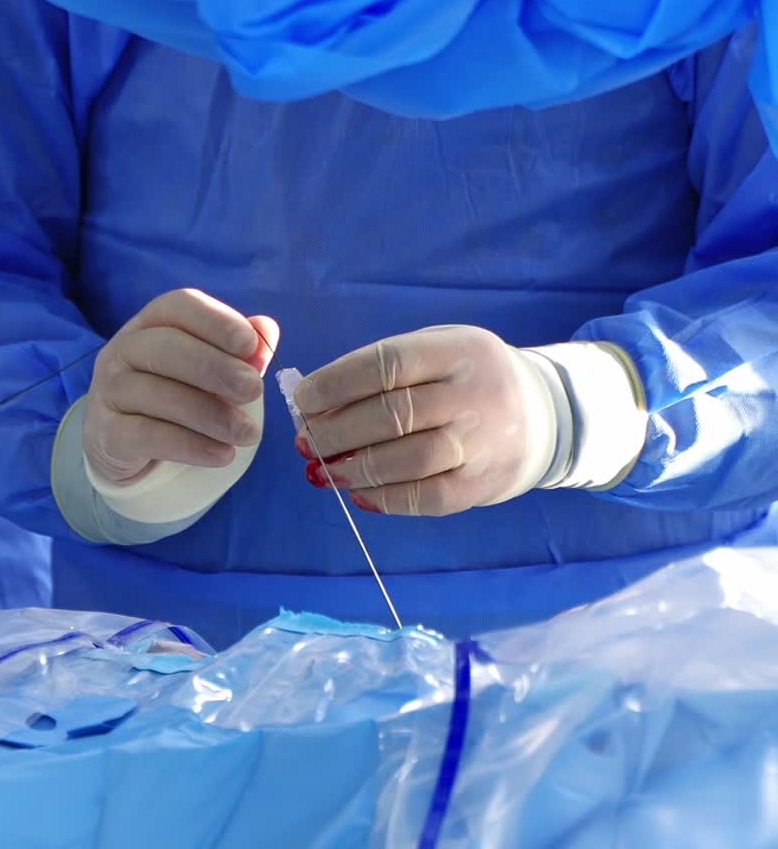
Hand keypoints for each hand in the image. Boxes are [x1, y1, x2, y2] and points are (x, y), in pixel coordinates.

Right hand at [84, 289, 278, 483]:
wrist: (127, 446)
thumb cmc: (175, 396)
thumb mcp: (209, 370)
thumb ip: (238, 351)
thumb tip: (266, 330)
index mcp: (150, 323)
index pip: (178, 306)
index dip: (216, 321)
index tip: (250, 346)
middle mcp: (122, 349)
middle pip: (164, 347)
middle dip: (215, 368)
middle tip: (254, 390)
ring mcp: (108, 391)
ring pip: (157, 395)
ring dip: (210, 414)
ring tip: (248, 434)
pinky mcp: (107, 432)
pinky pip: (148, 436)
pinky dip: (190, 446)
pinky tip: (222, 454)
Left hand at [293, 325, 562, 515]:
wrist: (544, 416)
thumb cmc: (466, 381)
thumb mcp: (437, 353)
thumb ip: (382, 373)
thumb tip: (315, 409)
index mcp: (458, 350)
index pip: (387, 364)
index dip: (337, 384)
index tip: (303, 401)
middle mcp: (475, 393)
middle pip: (393, 414)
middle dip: (336, 431)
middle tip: (307, 442)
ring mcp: (483, 441)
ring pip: (408, 459)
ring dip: (354, 468)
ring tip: (323, 471)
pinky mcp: (483, 484)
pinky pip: (425, 497)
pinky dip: (384, 498)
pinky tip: (358, 493)